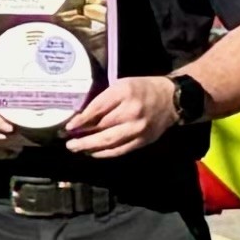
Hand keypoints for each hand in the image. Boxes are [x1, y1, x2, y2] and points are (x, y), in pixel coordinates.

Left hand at [68, 69, 193, 160]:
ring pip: (109, 141)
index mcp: (124, 92)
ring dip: (90, 147)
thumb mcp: (121, 85)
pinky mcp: (143, 140)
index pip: (98, 108)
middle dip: (82, 138)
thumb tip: (82, 116)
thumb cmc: (142, 89)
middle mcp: (131, 111)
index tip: (68, 127)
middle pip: (102, 127)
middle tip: (68, 143)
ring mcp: (138, 128)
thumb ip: (104, 99)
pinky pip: (120, 150)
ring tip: (77, 149)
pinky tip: (93, 152)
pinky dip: (105, 153)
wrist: (171, 99)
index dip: (81, 120)